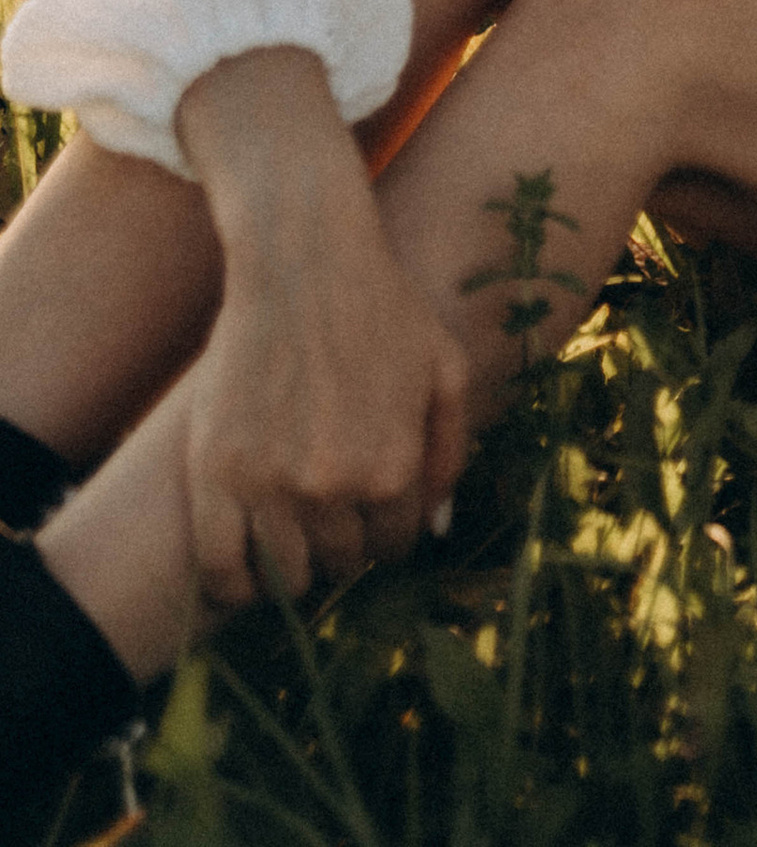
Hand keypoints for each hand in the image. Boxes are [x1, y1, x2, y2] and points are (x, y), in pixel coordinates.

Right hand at [183, 209, 470, 606]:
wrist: (301, 260)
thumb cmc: (382, 306)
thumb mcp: (445, 368)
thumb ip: (449, 452)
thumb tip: (436, 529)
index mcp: (394, 467)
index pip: (394, 546)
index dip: (386, 535)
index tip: (371, 518)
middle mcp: (334, 487)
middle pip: (340, 563)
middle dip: (343, 547)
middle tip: (331, 522)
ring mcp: (270, 485)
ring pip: (285, 575)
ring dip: (294, 570)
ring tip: (293, 543)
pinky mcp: (215, 474)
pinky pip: (220, 567)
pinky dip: (232, 586)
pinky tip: (243, 578)